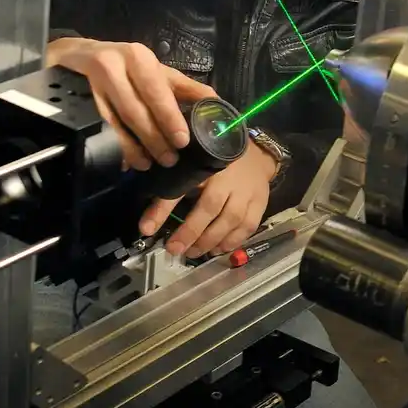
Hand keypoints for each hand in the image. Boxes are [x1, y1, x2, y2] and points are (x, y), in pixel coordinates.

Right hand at [46, 37, 216, 170]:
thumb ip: (187, 88)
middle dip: (154, 137)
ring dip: (134, 146)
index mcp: (139, 58)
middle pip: (135, 110)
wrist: (83, 54)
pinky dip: (116, 146)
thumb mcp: (159, 71)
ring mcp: (93, 86)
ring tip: (150, 163)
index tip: (182, 140)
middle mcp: (114, 68)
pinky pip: (101, 128)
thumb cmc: (131, 65)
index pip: (156, 90)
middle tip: (170, 158)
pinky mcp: (80, 101)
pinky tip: (128, 161)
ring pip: (117, 122)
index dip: (169, 116)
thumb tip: (217, 104)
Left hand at [138, 140, 274, 257]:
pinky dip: (233, 240)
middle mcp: (229, 177)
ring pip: (232, 219)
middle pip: (210, 207)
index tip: (146, 229)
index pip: (180, 187)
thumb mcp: (192, 168)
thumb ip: (171, 190)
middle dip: (191, 232)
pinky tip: (219, 249)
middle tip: (174, 249)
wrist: (257, 154)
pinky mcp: (261, 202)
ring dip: (211, 240)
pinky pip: (248, 225)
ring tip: (194, 252)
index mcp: (206, 164)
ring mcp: (248, 190)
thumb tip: (147, 223)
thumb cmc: (218, 161)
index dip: (163, 209)